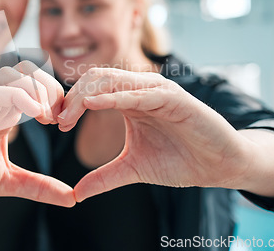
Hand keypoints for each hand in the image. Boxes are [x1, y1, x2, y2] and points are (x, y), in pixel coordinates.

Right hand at [0, 61, 74, 206]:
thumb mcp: (6, 180)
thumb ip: (37, 186)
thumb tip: (71, 197)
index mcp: (5, 112)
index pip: (37, 85)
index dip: (57, 98)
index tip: (64, 124)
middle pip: (30, 70)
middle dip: (52, 89)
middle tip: (58, 119)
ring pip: (14, 73)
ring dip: (37, 90)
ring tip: (45, 117)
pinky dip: (17, 95)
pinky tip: (32, 115)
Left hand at [57, 68, 251, 201]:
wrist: (218, 166)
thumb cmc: (180, 160)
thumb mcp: (133, 168)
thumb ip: (104, 176)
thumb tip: (76, 193)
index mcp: (128, 99)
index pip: (91, 89)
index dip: (70, 104)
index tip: (55, 124)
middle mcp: (139, 89)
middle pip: (96, 79)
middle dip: (73, 98)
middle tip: (58, 121)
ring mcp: (157, 90)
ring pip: (114, 79)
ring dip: (87, 95)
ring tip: (69, 116)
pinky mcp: (174, 98)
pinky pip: (141, 92)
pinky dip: (116, 96)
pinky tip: (96, 105)